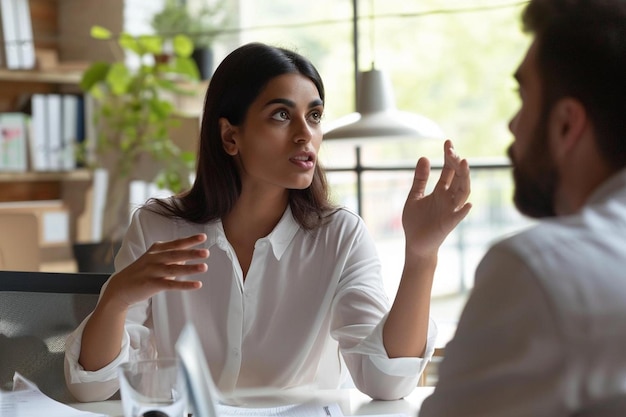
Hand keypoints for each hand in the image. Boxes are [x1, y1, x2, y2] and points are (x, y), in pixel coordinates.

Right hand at [101, 233, 208, 310]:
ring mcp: (151, 271)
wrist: (119, 288)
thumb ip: (170, 256)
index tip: (203, 237)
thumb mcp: (153, 259)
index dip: (189, 240)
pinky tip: (197, 284)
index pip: (175, 244)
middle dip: (191, 252)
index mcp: (156, 250)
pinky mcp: (150, 284)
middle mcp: (154, 258)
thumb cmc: (141, 272)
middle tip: (206, 252)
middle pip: (175, 254)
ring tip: (205, 267)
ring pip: (173, 269)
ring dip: (190, 268)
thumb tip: (189, 253)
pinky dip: (184, 285)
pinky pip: (170, 284)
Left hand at [402, 139, 471, 256]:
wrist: (415, 244)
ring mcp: (450, 210)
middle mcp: (448, 199)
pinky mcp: (448, 224)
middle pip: (458, 177)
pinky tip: (467, 203)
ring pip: (462, 192)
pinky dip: (463, 210)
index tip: (448, 142)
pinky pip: (458, 216)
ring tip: (463, 164)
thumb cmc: (416, 222)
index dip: (450, 157)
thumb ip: (420, 179)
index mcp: (441, 191)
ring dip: (464, 179)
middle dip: (456, 163)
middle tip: (451, 150)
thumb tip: (424, 157)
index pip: (449, 170)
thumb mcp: (415, 196)